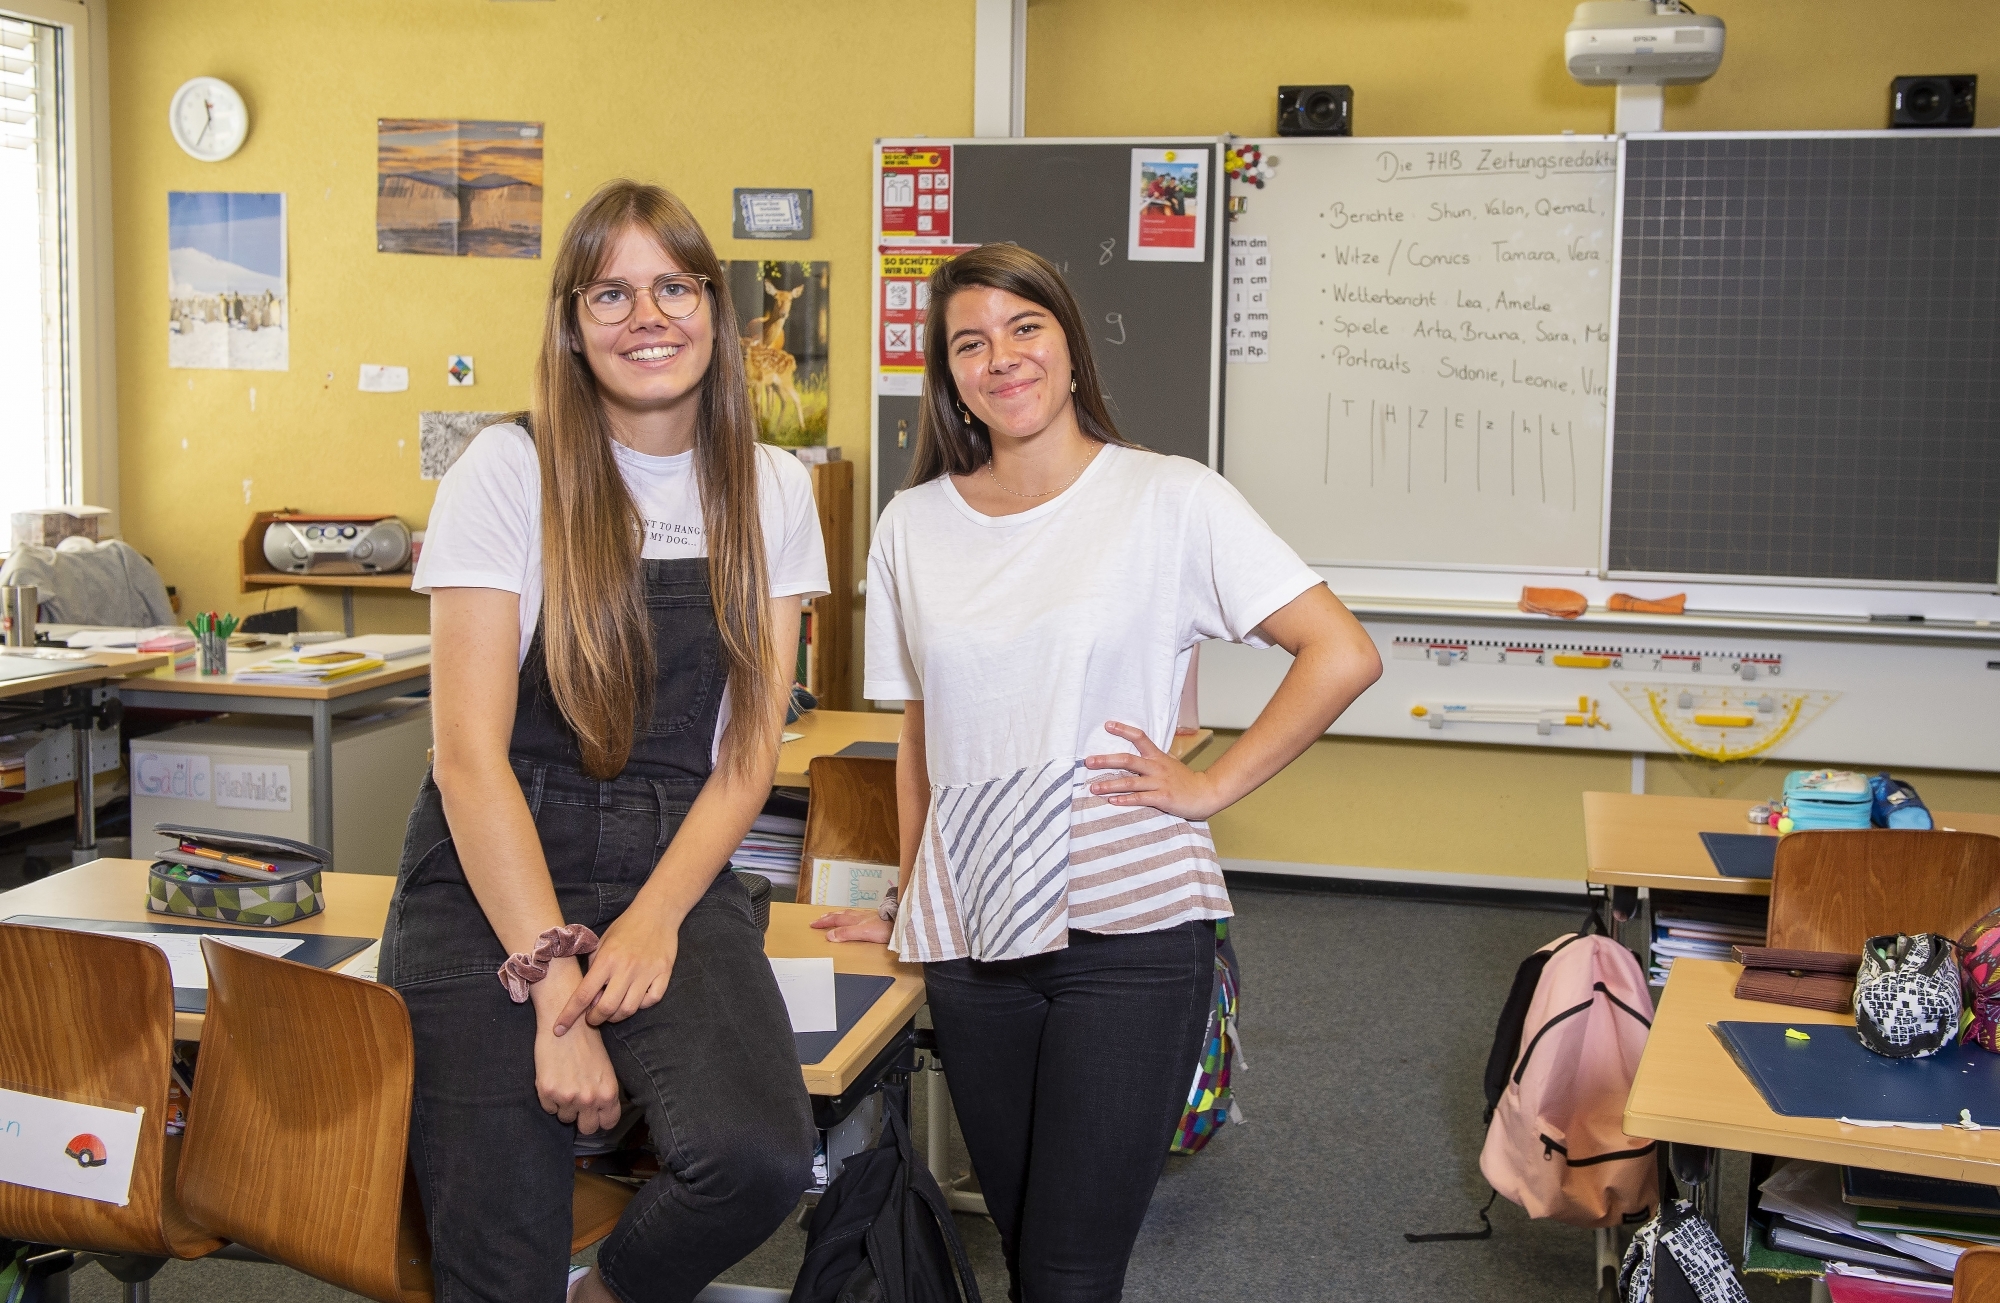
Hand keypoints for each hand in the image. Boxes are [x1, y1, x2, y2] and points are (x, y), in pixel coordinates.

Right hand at [532, 971, 621, 1134]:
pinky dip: (550, 1098)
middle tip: (578, 1102)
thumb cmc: (587, 1042)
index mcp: (608, 1092)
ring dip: (565, 1106)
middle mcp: (589, 1098)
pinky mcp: (548, 1091)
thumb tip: (599, 1111)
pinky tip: (554, 1078)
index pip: (608, 1123)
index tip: (595, 1113)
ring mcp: (568, 1097)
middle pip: (587, 1128)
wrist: (566, 1021)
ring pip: (565, 1118)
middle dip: (583, 1118)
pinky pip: (548, 1108)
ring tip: (566, 1083)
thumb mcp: (605, 1068)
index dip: (601, 1119)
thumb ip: (603, 1092)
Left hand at [552, 903, 679, 1034]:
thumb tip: (589, 996)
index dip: (569, 1015)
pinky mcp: (664, 973)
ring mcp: (647, 972)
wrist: (657, 912)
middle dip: (595, 1019)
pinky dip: (641, 1005)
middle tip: (592, 1018)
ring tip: (612, 1009)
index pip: (583, 995)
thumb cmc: (625, 927)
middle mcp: (626, 967)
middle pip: (606, 1008)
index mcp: (607, 959)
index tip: (559, 1030)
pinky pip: (651, 1000)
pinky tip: (635, 998)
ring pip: (629, 1009)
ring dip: (616, 1016)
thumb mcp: (602, 943)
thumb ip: (593, 968)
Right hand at [810, 908, 891, 943]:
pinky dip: (849, 916)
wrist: (901, 923)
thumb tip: (830, 936)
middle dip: (827, 918)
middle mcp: (859, 916)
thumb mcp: (863, 932)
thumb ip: (847, 934)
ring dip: (837, 915)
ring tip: (831, 915)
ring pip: (847, 914)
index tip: (813, 924)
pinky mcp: (874, 918)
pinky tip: (853, 917)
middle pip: (840, 915)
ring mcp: (867, 916)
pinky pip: (856, 915)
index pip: (835, 921)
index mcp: (855, 920)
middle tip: (817, 920)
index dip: (824, 922)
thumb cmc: (885, 929)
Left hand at [1083, 720, 1227, 820]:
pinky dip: (1125, 800)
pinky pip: (1140, 798)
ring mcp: (1160, 782)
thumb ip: (1153, 760)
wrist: (1206, 793)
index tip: (1107, 725)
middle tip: (1088, 761)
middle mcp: (1157, 767)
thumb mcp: (1170, 764)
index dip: (1123, 730)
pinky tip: (1112, 801)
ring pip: (1130, 781)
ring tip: (1093, 787)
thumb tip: (1133, 758)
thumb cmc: (1185, 781)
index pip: (1140, 737)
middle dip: (1106, 760)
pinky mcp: (1163, 798)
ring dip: (1110, 784)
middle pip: (1128, 759)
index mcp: (1158, 756)